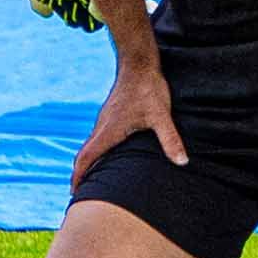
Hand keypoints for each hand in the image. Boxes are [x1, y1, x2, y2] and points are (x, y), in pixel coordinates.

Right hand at [76, 59, 184, 184]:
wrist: (139, 63)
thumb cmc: (149, 89)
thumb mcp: (162, 116)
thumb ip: (170, 139)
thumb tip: (183, 162)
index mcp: (108, 131)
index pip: (86, 158)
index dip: (79, 177)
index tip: (75, 194)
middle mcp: (101, 127)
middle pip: (84, 154)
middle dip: (81, 174)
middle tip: (81, 193)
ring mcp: (104, 120)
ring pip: (91, 145)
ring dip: (89, 162)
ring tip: (93, 179)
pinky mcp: (111, 114)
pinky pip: (98, 137)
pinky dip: (97, 150)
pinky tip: (108, 155)